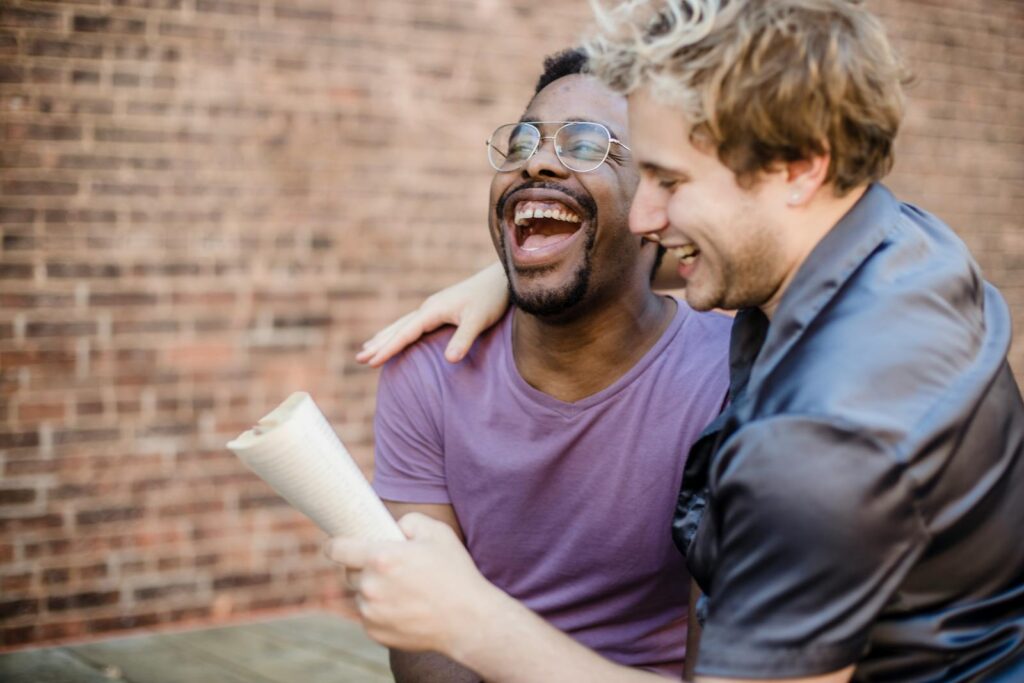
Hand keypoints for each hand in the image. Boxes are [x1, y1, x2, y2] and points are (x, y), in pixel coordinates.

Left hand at [324, 513, 502, 654]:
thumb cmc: (455, 573)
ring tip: (404, 590)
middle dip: (365, 567)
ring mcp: (371, 613)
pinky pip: (369, 615)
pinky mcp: (375, 633)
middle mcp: (370, 587)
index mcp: (381, 558)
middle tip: (391, 568)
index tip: (334, 545)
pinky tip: (405, 607)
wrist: (468, 620)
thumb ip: (409, 521)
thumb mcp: (437, 532)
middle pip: (351, 572)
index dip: (334, 544)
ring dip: (373, 590)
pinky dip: (380, 610)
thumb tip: (393, 528)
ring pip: (361, 595)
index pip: (338, 549)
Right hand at [356, 263, 509, 366]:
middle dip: (378, 344)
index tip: (370, 362)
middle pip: (397, 328)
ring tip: (368, 347)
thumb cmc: (491, 299)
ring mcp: (434, 307)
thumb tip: (449, 360)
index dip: (387, 349)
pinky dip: (400, 331)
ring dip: (385, 336)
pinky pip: (413, 323)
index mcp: (432, 311)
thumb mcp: (479, 320)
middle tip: (359, 359)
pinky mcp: (441, 308)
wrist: (501, 278)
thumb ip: (464, 339)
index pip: (404, 333)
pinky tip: (400, 335)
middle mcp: (429, 308)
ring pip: (403, 324)